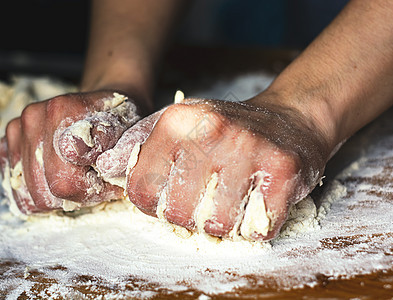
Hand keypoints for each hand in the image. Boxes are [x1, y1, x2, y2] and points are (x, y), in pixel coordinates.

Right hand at [0, 90, 143, 214]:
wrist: (107, 107)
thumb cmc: (121, 123)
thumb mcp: (129, 132)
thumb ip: (110, 146)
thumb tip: (82, 157)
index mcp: (62, 111)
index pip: (66, 180)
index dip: (91, 189)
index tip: (109, 182)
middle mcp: (33, 117)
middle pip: (46, 191)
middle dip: (76, 195)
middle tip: (97, 181)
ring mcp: (17, 129)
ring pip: (30, 195)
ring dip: (58, 196)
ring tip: (80, 178)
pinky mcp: (7, 142)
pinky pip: (15, 189)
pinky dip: (39, 192)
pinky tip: (60, 177)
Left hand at [110, 98, 330, 240]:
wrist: (288, 120)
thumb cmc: (226, 130)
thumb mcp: (178, 124)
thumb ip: (138, 145)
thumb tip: (103, 168)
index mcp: (177, 121)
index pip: (141, 190)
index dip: (153, 204)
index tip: (170, 196)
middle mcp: (212, 131)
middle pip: (177, 213)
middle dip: (189, 216)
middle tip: (205, 198)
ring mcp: (249, 150)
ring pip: (217, 225)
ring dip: (223, 222)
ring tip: (231, 199)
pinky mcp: (283, 171)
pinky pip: (256, 229)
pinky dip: (254, 225)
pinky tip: (257, 201)